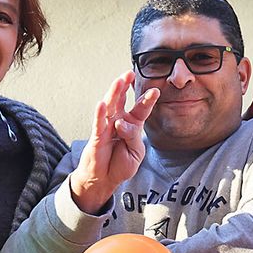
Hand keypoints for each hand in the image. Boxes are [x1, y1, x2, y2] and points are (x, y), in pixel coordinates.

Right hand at [69, 72, 160, 213]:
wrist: (106, 179)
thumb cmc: (120, 164)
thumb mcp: (136, 152)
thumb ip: (133, 136)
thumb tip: (122, 124)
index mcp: (132, 124)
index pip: (141, 109)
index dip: (147, 100)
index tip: (156, 91)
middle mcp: (118, 121)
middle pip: (122, 100)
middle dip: (125, 86)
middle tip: (130, 73)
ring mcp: (107, 127)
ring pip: (110, 107)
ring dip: (114, 93)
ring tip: (118, 81)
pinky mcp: (97, 136)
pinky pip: (98, 124)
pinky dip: (99, 114)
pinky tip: (102, 103)